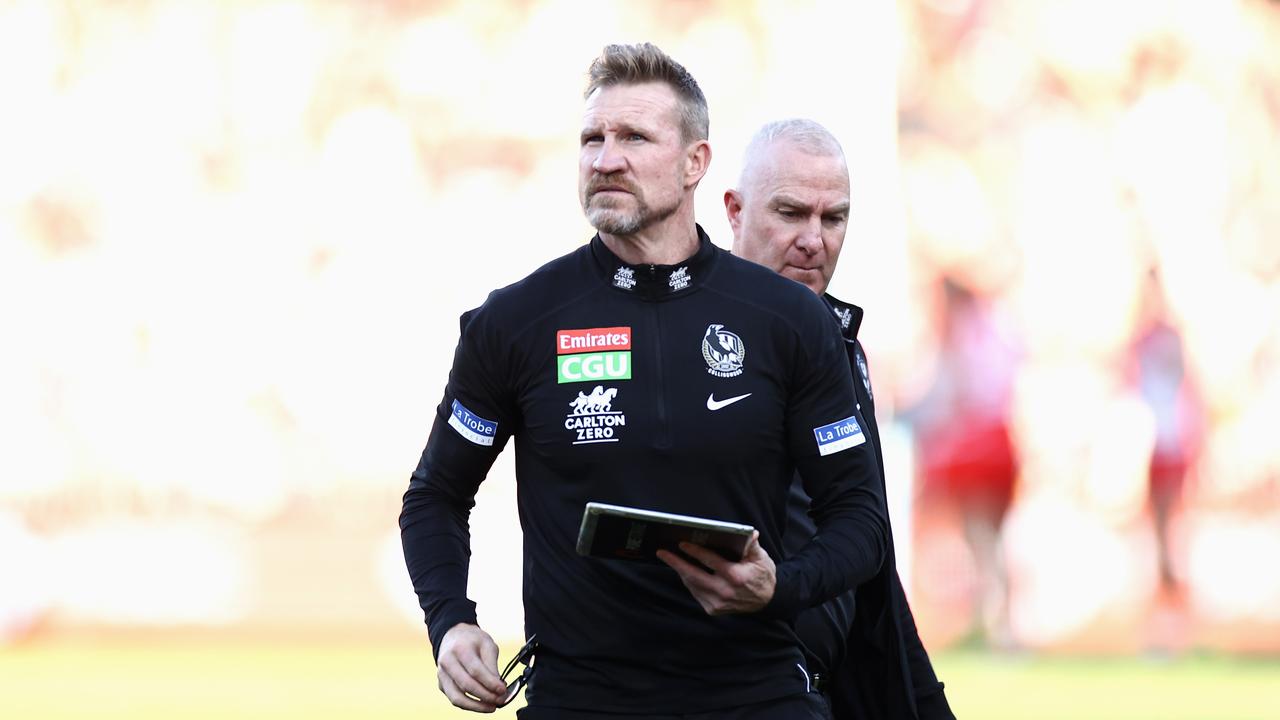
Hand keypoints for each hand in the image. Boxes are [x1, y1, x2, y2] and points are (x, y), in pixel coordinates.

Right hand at [436, 622, 507, 712]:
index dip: (490, 683)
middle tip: (500, 700)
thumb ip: (492, 665)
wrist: (454, 635)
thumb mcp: (487, 644)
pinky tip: (481, 704)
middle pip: (466, 685)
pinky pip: (455, 699)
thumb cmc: (473, 640)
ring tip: (491, 707)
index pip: (475, 671)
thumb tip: (498, 687)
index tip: (503, 690)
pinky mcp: (441, 684)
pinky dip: (469, 705)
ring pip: (457, 698)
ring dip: (476, 706)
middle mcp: (447, 662)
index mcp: (460, 649)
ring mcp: (442, 674)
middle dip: (485, 696)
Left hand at [656, 531, 775, 614]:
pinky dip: (689, 581)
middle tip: (662, 552)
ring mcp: (717, 603)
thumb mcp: (761, 557)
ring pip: (692, 585)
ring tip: (671, 558)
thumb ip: (751, 544)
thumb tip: (749, 532)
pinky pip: (696, 593)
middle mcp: (725, 592)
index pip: (710, 561)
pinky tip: (685, 571)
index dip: (695, 551)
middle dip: (676, 563)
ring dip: (681, 571)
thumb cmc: (761, 575)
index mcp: (736, 576)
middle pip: (694, 575)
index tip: (681, 543)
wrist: (767, 600)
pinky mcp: (713, 610)